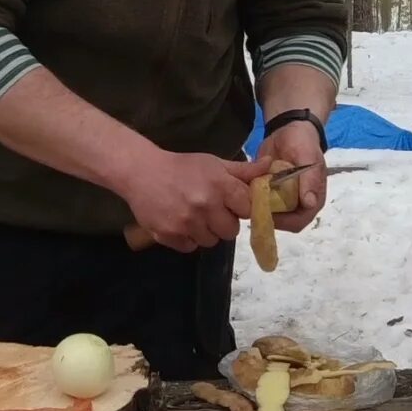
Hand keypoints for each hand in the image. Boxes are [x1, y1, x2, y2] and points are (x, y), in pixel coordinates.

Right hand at [117, 151, 268, 252]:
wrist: (141, 172)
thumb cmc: (182, 167)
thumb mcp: (213, 163)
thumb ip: (242, 171)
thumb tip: (270, 166)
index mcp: (219, 185)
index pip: (247, 209)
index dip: (240, 207)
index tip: (232, 203)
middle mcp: (205, 205)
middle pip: (231, 231)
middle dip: (224, 223)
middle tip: (211, 211)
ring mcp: (186, 222)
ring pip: (211, 241)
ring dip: (206, 232)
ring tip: (194, 216)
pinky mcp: (169, 235)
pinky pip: (191, 247)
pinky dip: (188, 239)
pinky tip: (181, 223)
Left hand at [255, 120, 326, 232]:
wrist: (288, 130)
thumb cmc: (303, 142)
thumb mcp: (308, 157)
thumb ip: (309, 179)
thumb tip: (309, 203)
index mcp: (312, 199)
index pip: (298, 222)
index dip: (283, 222)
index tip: (267, 211)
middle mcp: (297, 203)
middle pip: (281, 222)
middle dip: (266, 215)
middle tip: (252, 203)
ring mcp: (282, 199)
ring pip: (268, 214)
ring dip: (257, 207)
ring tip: (247, 194)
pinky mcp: (268, 192)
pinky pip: (258, 202)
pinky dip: (250, 198)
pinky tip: (243, 188)